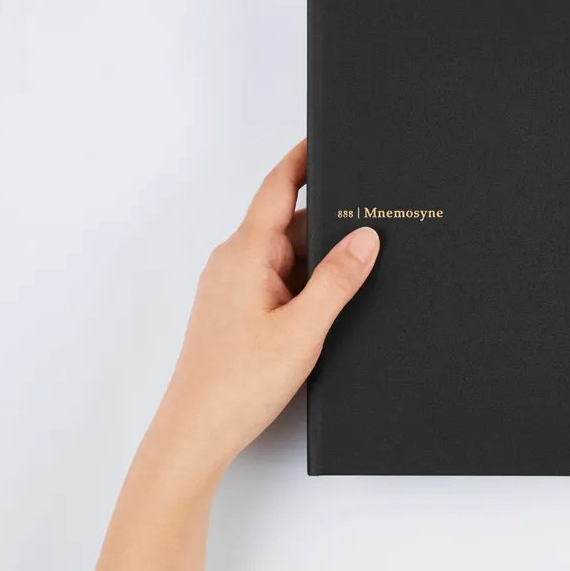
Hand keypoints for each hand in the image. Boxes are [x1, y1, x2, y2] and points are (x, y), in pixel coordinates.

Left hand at [147, 139, 378, 483]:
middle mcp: (236, 262)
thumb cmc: (238, 383)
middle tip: (373, 218)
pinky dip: (307, 281)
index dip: (303, 160)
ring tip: (359, 268)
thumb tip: (367, 236)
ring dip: (319, 259)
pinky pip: (280, 279)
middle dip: (329, 220)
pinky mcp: (240, 310)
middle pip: (289, 222)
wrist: (196, 433)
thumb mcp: (304, 328)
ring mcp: (235, 286)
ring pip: (287, 255)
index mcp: (245, 253)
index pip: (277, 188)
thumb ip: (338, 279)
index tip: (327, 137)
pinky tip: (332, 299)